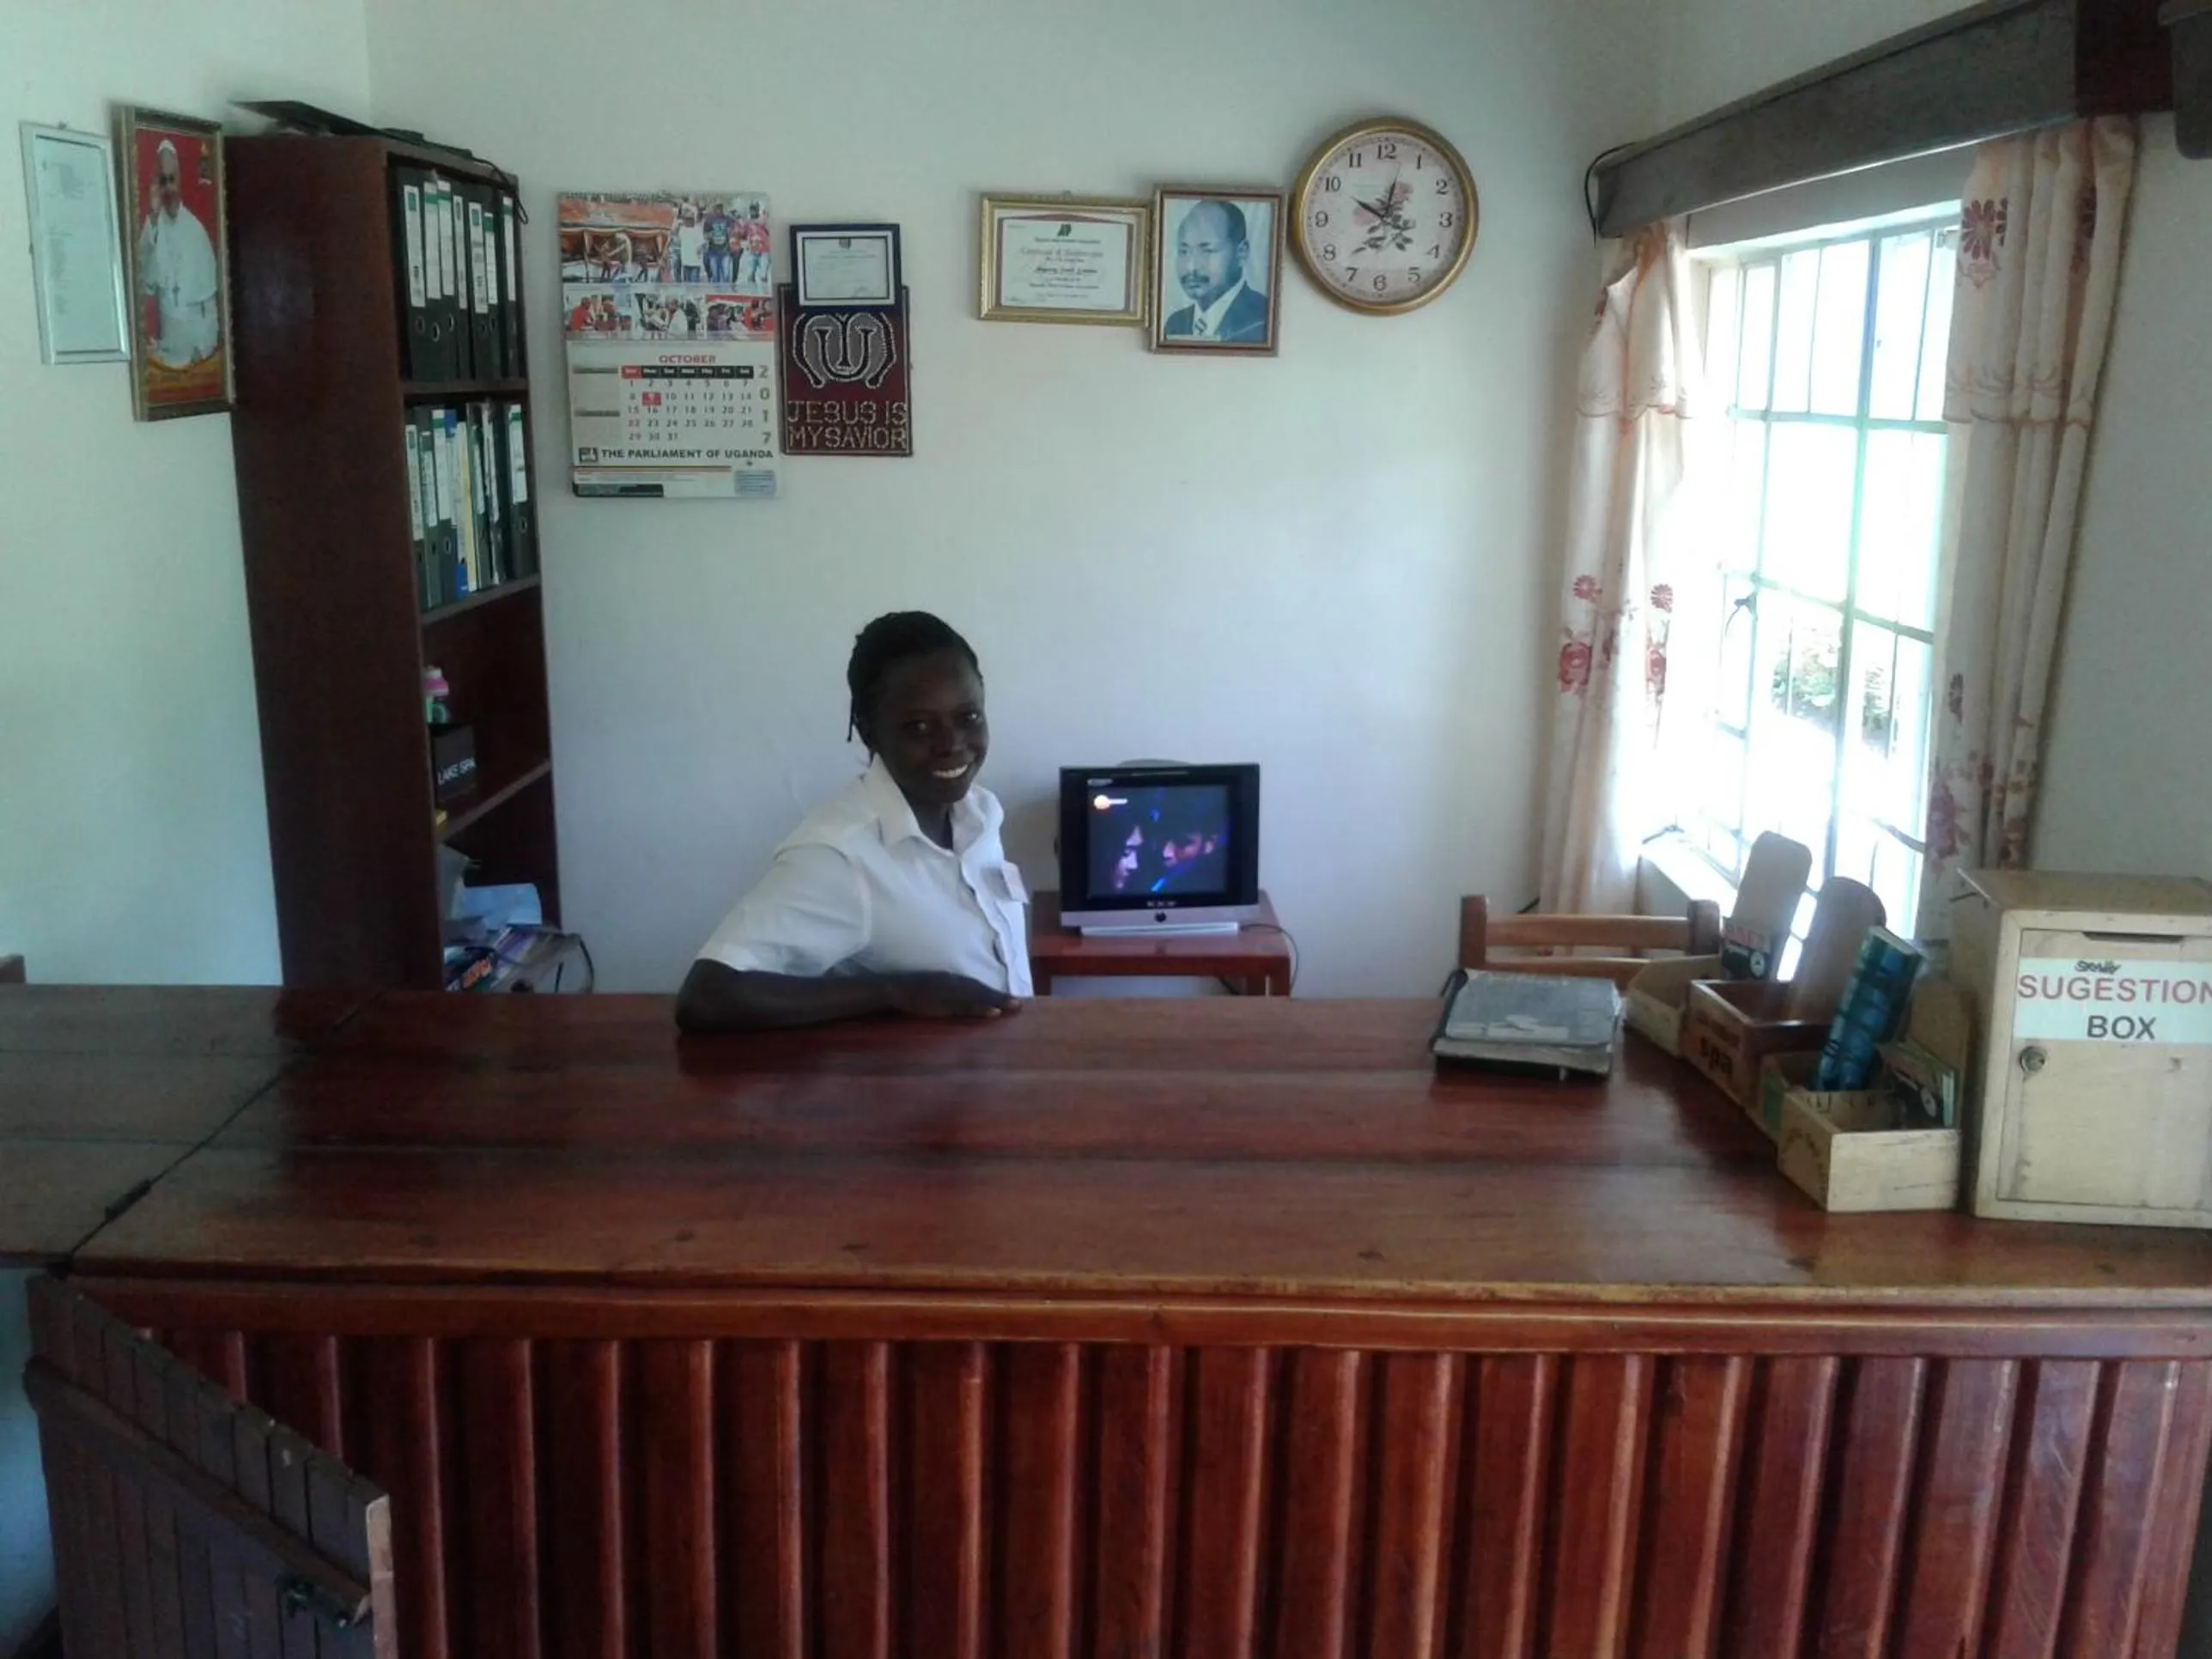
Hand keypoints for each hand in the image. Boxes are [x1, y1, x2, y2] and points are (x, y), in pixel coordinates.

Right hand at [884, 973, 1022, 1020]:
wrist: (891, 989)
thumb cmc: (911, 990)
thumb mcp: (933, 988)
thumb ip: (948, 994)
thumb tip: (966, 1001)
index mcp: (951, 979)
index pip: (976, 986)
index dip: (994, 993)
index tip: (1013, 1000)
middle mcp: (953, 983)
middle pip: (980, 990)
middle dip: (1000, 997)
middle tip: (1020, 1005)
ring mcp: (948, 992)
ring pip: (977, 997)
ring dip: (995, 1001)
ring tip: (1013, 1007)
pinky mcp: (941, 1004)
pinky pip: (964, 1007)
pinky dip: (979, 1008)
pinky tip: (993, 1012)